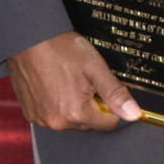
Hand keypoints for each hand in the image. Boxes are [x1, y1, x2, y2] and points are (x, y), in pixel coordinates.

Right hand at [8, 30, 141, 130]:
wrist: (29, 39)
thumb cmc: (62, 50)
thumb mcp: (95, 68)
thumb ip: (115, 93)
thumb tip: (134, 114)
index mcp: (76, 113)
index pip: (108, 124)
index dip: (110, 105)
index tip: (102, 89)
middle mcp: (57, 122)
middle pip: (88, 123)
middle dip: (91, 106)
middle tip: (84, 81)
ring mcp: (41, 119)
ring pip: (69, 120)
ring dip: (73, 107)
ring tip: (67, 81)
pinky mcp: (30, 114)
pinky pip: (52, 116)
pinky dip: (56, 105)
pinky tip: (53, 85)